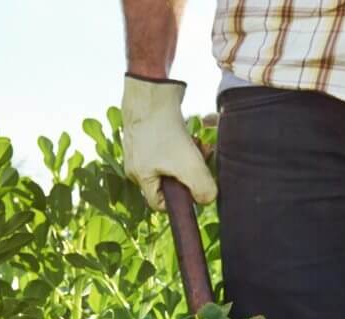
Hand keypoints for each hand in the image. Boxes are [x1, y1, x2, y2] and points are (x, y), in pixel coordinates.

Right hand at [122, 74, 216, 210]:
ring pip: (171, 161)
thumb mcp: (189, 165)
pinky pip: (169, 144)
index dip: (179, 201)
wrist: (152, 89)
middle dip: (189, 173)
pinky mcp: (149, 130)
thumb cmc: (165, 130)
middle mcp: (137, 164)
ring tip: (199, 143)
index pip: (158, 203)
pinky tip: (191, 132)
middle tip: (201, 159)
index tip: (194, 186)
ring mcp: (142, 146)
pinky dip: (183, 141)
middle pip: (168, 180)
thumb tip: (207, 199)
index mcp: (139, 177)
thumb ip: (202, 189)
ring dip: (189, 156)